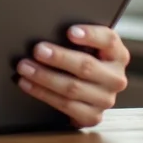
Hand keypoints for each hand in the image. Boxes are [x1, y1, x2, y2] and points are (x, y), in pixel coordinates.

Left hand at [15, 25, 129, 127]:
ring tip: (24, 67)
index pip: (109, 40)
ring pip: (73, 88)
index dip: (90, 35)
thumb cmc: (81, 56)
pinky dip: (43, 94)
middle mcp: (115, 77)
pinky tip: (28, 84)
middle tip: (37, 50)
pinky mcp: (93, 116)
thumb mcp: (84, 44)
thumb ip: (73, 36)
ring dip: (44, 77)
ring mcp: (105, 99)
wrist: (87, 88)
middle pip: (86, 66)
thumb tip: (45, 27)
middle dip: (58, 58)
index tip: (70, 32)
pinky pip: (66, 106)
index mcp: (117, 54)